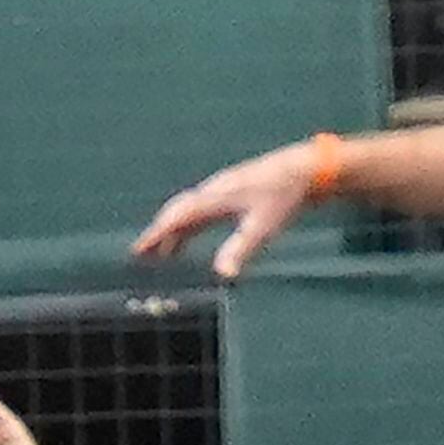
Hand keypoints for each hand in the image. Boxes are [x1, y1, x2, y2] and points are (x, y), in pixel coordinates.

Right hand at [133, 141, 328, 279]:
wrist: (304, 169)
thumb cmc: (284, 196)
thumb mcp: (263, 226)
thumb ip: (241, 249)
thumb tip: (223, 275)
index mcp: (214, 198)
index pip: (177, 218)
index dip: (156, 235)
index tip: (139, 251)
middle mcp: (212, 191)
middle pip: (177, 213)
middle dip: (159, 234)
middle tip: (144, 254)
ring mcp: (221, 190)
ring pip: (189, 211)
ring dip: (175, 231)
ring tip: (164, 252)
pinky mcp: (233, 191)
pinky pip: (202, 209)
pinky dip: (191, 224)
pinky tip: (192, 234)